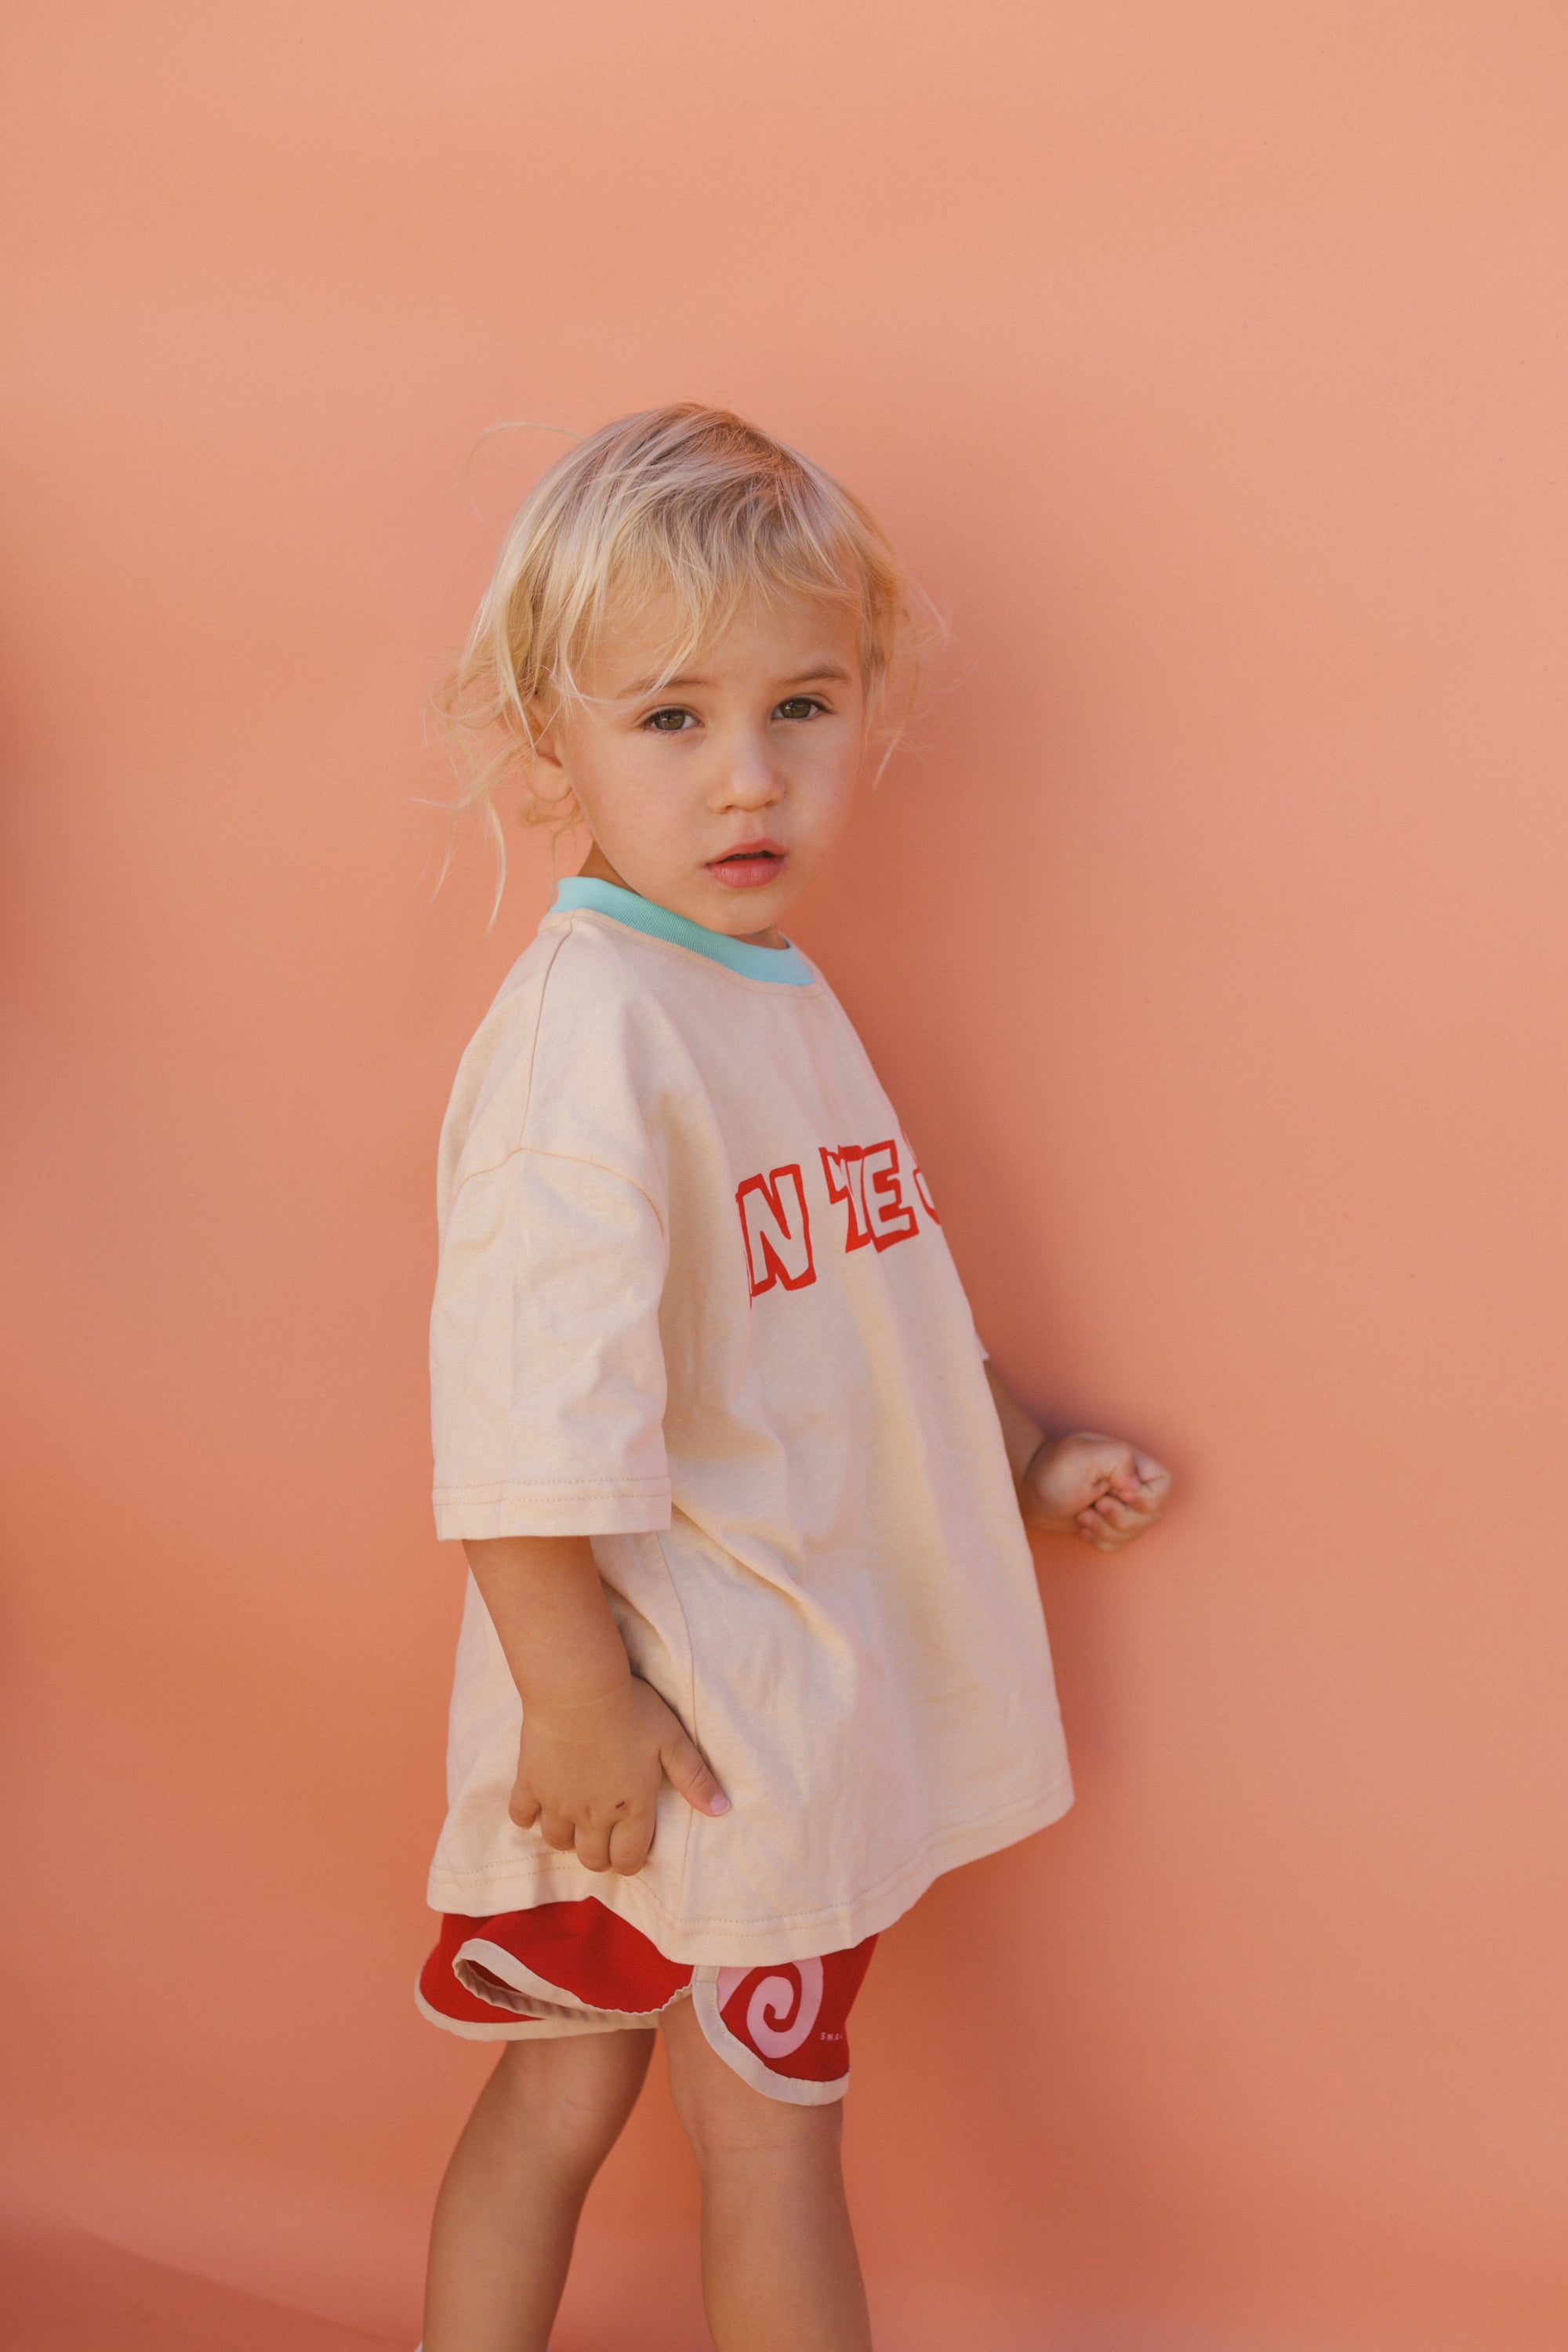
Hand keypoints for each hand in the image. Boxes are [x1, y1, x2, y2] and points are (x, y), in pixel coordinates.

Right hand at [510, 1675, 728, 1876]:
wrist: (580, 1689)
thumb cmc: (631, 1711)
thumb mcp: (673, 1741)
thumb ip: (696, 1779)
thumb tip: (722, 1810)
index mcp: (631, 1808)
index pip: (629, 1859)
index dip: (631, 1861)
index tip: (631, 1849)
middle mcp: (593, 1815)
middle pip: (592, 1860)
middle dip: (600, 1856)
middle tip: (604, 1838)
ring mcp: (558, 1803)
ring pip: (557, 1842)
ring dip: (567, 1838)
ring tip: (575, 1820)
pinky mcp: (530, 1785)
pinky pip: (522, 1816)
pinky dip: (528, 1817)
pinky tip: (539, 1805)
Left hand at [1020, 1430, 1171, 1552]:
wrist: (1029, 1488)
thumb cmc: (1054, 1469)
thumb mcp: (1084, 1455)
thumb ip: (1119, 1460)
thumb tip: (1136, 1487)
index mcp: (1133, 1463)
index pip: (1165, 1485)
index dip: (1145, 1498)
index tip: (1118, 1493)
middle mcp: (1132, 1485)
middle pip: (1152, 1516)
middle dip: (1120, 1519)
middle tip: (1095, 1505)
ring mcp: (1122, 1507)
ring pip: (1135, 1534)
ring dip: (1107, 1530)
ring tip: (1083, 1514)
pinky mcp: (1108, 1525)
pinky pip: (1118, 1545)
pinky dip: (1101, 1540)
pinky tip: (1084, 1526)